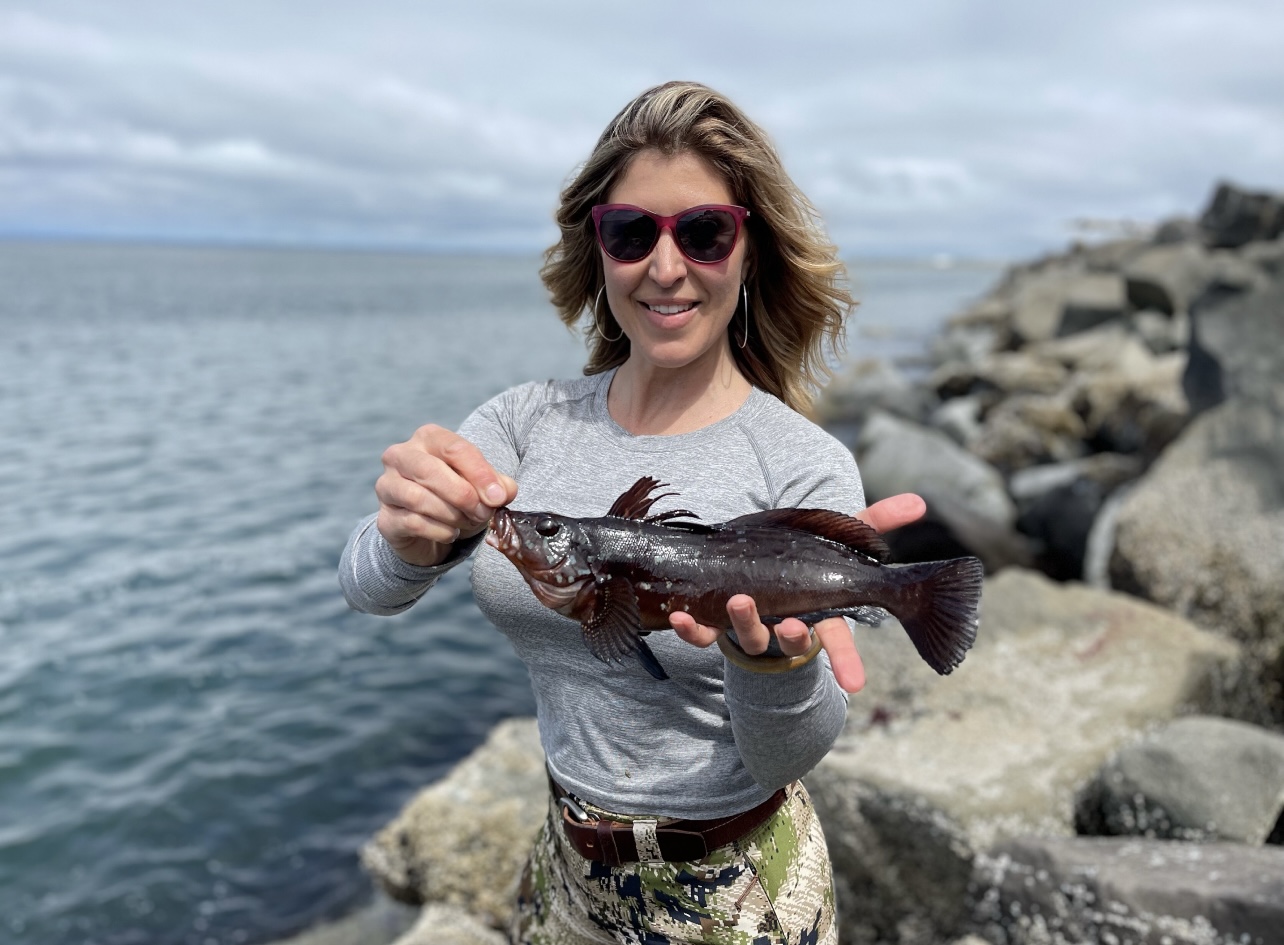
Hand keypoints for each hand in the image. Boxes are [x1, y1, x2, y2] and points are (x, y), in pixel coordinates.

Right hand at [374, 424, 516, 566]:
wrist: (428, 531)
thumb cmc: (456, 497)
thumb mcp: (481, 486)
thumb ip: (497, 485)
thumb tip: (504, 491)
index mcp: (428, 438)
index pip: (454, 448)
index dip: (480, 474)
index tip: (498, 497)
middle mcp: (400, 456)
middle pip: (431, 471)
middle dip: (464, 495)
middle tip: (484, 513)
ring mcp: (387, 486)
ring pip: (419, 499)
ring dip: (452, 515)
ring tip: (468, 522)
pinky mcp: (385, 518)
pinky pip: (413, 523)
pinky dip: (440, 531)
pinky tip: (451, 533)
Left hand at [669, 493, 925, 692]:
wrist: (756, 578)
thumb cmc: (807, 563)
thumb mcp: (842, 541)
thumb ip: (878, 522)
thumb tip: (919, 501)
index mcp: (816, 614)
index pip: (837, 642)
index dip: (846, 662)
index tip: (854, 682)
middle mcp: (782, 625)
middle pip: (786, 639)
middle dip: (787, 636)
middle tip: (789, 625)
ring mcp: (747, 627)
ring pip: (745, 635)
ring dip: (741, 623)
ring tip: (740, 602)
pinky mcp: (714, 623)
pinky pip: (700, 630)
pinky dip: (690, 626)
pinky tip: (678, 615)